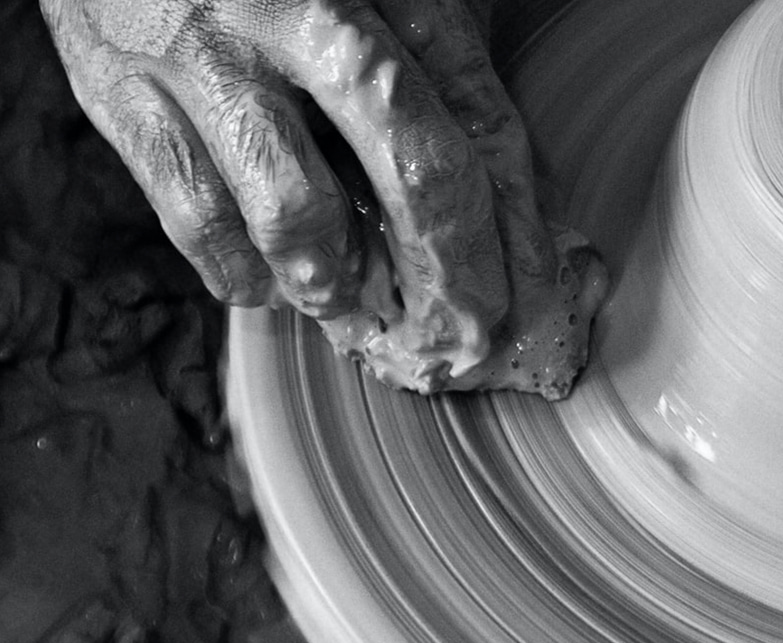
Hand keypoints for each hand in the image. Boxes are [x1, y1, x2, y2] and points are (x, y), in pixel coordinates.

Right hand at [40, 0, 522, 372]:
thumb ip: (440, 68)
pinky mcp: (122, 100)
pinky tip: (272, 284)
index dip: (513, 223)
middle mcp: (292, 10)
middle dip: (452, 275)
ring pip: (294, 218)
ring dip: (339, 288)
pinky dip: (245, 277)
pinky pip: (199, 224)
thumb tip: (513, 198)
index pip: (479, 115)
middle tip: (466, 337)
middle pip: (413, 171)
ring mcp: (204, 58)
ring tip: (358, 313)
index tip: (527, 294)